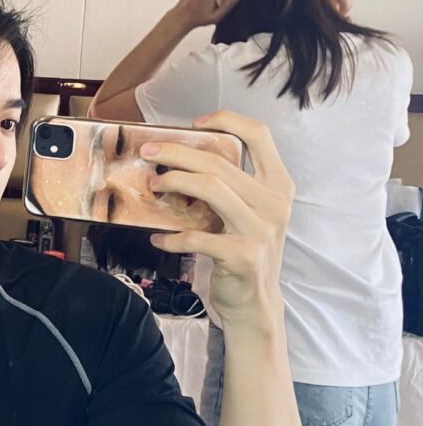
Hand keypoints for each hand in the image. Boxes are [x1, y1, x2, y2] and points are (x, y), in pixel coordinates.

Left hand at [143, 112, 293, 328]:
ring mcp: (261, 230)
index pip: (260, 136)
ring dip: (174, 183)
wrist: (256, 304)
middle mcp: (274, 204)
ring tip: (154, 186)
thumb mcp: (246, 214)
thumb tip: (178, 160)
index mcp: (277, 186)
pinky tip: (158, 239)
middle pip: (219, 163)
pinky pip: (196, 237)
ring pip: (211, 189)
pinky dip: (171, 237)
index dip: (228, 121)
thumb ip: (228, 187)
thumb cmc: (242, 251)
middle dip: (176, 153)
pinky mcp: (243, 256)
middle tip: (148, 152)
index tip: (194, 123)